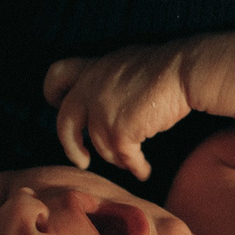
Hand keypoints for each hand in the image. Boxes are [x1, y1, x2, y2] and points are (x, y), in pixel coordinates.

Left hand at [45, 44, 197, 180]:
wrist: (182, 71)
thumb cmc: (163, 65)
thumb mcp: (124, 62)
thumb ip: (107, 78)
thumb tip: (106, 95)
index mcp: (91, 70)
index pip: (56, 77)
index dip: (53, 94)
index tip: (56, 106)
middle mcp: (90, 91)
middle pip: (65, 124)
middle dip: (71, 146)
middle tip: (81, 160)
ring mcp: (102, 113)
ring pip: (101, 147)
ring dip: (116, 157)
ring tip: (129, 162)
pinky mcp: (119, 132)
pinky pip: (124, 158)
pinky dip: (136, 168)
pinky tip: (143, 172)